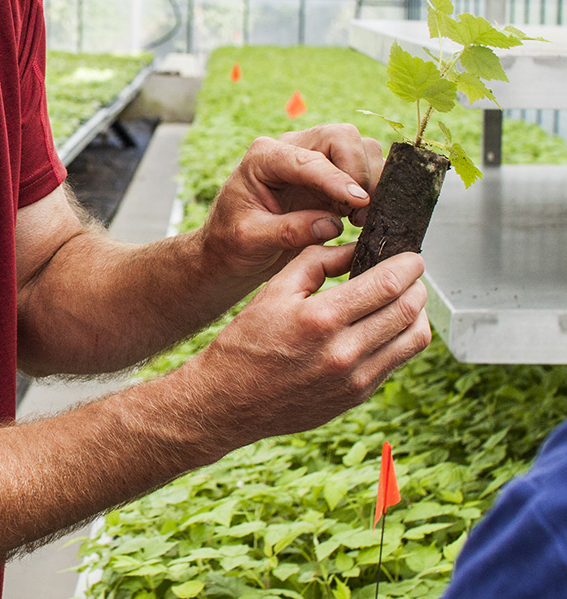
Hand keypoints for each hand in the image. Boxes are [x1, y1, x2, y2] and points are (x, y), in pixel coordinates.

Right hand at [186, 244, 430, 449]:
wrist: (230, 401)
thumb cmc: (249, 341)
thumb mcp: (275, 289)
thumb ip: (318, 261)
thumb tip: (355, 248)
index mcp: (321, 319)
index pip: (388, 285)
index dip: (409, 265)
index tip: (412, 256)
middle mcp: (343, 352)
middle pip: (408, 310)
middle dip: (417, 285)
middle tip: (411, 273)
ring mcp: (354, 380)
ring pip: (413, 340)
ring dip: (418, 313)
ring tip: (405, 298)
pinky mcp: (357, 396)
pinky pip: (397, 362)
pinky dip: (402, 338)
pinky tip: (387, 324)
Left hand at [200, 123, 383, 284]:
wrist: (231, 248)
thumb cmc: (232, 241)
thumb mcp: (250, 239)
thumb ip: (288, 231)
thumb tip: (332, 224)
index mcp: (264, 157)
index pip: (309, 158)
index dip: (337, 178)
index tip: (358, 201)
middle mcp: (292, 148)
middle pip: (342, 136)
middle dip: (359, 170)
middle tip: (358, 213)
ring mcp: (315, 159)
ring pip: (360, 147)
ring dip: (370, 180)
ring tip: (358, 219)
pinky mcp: (332, 175)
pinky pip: (366, 166)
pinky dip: (374, 186)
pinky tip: (361, 216)